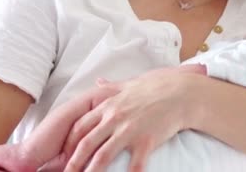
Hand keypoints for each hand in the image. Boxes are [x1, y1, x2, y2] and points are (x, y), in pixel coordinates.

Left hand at [61, 67, 203, 171]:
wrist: (181, 93)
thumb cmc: (156, 88)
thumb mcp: (129, 84)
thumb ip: (111, 86)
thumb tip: (98, 81)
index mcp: (108, 106)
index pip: (80, 126)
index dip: (69, 143)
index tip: (64, 155)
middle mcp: (114, 118)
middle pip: (86, 144)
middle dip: (73, 162)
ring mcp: (129, 130)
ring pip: (103, 156)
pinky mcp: (146, 141)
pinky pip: (134, 165)